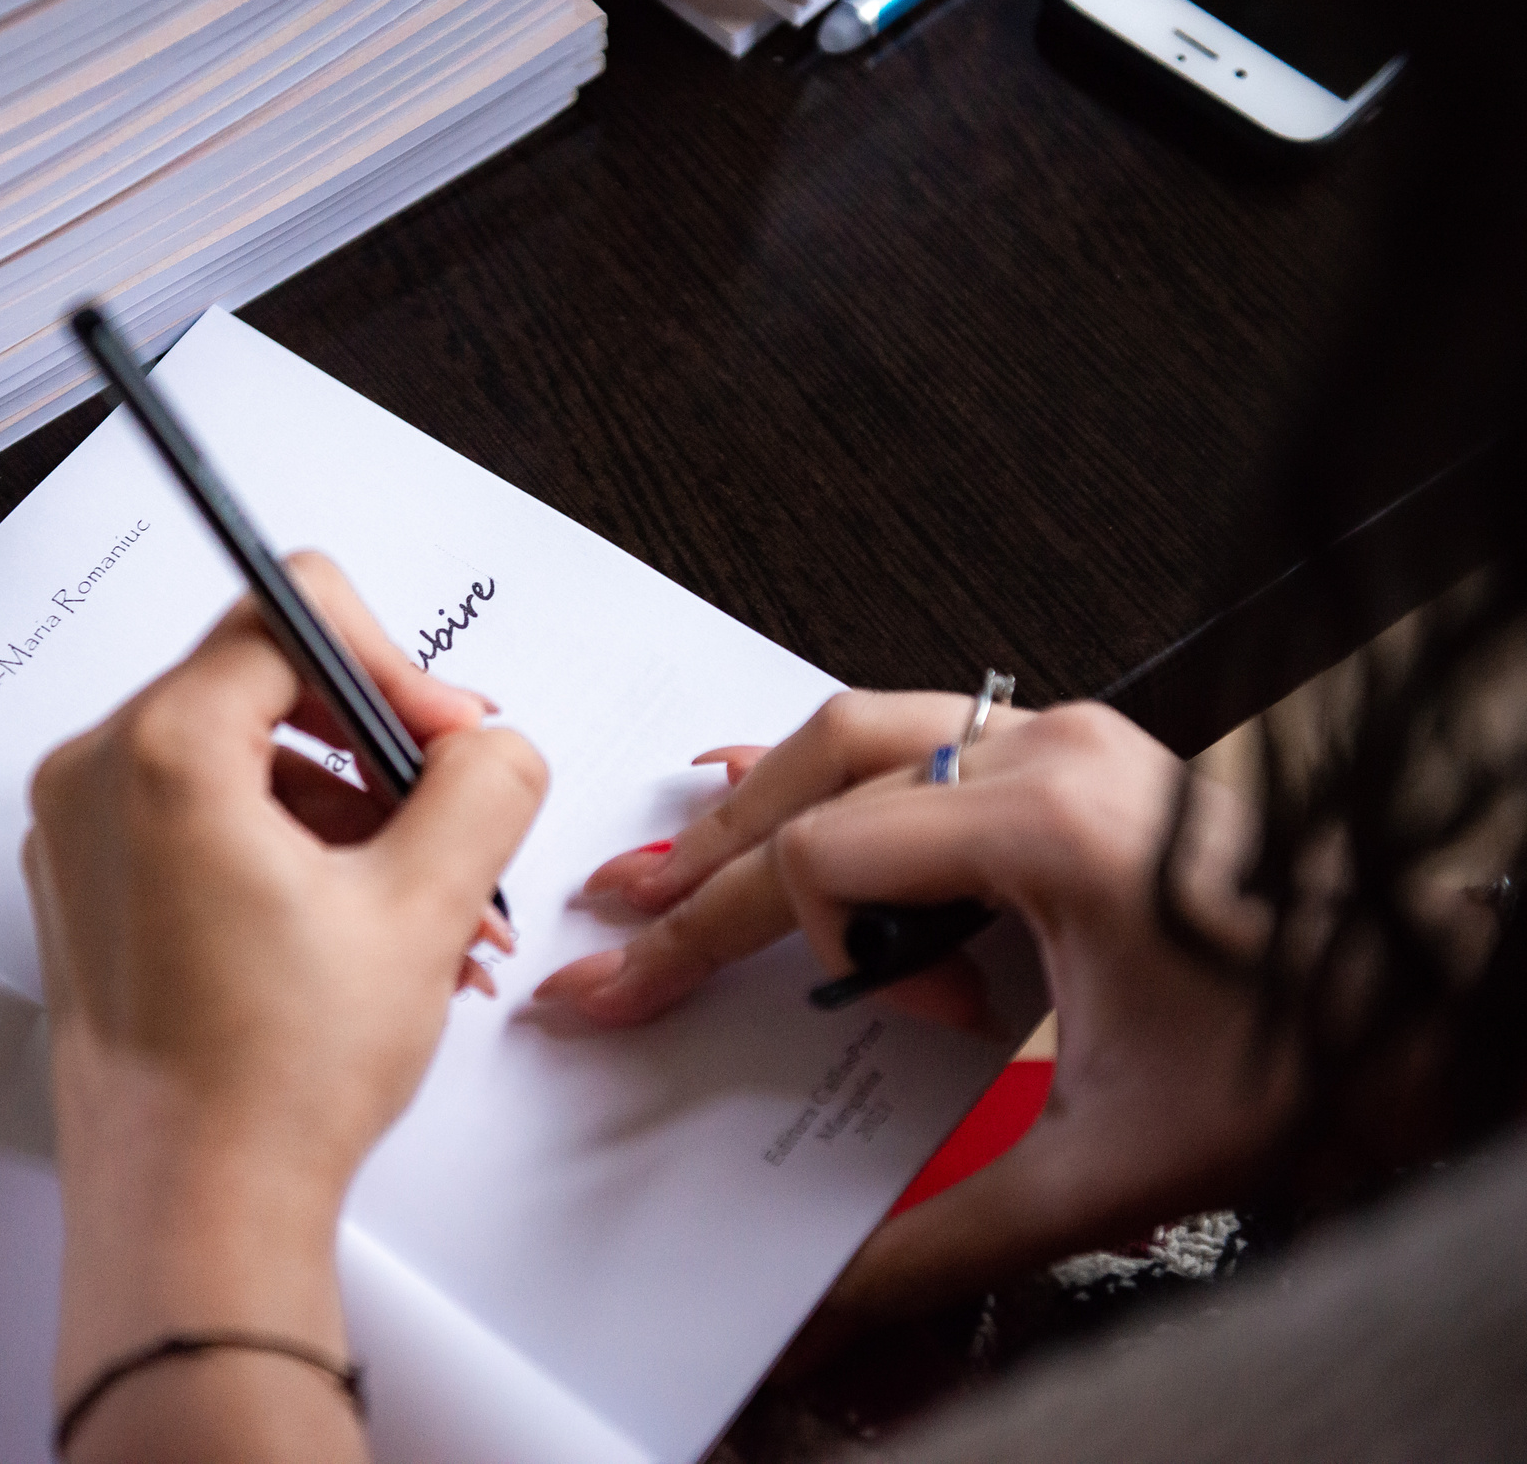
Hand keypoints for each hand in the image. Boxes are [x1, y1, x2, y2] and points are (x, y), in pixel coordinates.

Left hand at [24, 552, 546, 1458]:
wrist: (191, 1218)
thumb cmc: (270, 1083)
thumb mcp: (423, 907)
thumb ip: (485, 784)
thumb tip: (491, 744)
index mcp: (159, 753)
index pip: (288, 614)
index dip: (395, 665)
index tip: (449, 735)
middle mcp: (95, 779)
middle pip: (265, 689)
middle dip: (382, 757)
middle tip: (453, 823)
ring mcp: (80, 841)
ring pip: (244, 767)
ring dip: (354, 822)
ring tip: (436, 918)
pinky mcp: (91, 897)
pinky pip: (204, 827)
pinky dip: (293, 858)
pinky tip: (372, 938)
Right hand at [534, 690, 1292, 1347]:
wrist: (1416, 1007)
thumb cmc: (1296, 1055)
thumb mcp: (1107, 1165)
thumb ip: (946, 1234)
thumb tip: (827, 1301)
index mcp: (1050, 830)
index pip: (820, 863)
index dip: (704, 937)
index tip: (629, 992)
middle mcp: (1052, 758)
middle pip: (819, 774)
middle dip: (704, 856)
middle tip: (619, 918)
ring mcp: (1067, 743)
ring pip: (863, 733)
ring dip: (762, 805)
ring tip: (676, 868)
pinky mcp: (1076, 759)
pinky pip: (923, 736)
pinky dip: (836, 779)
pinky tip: (774, 793)